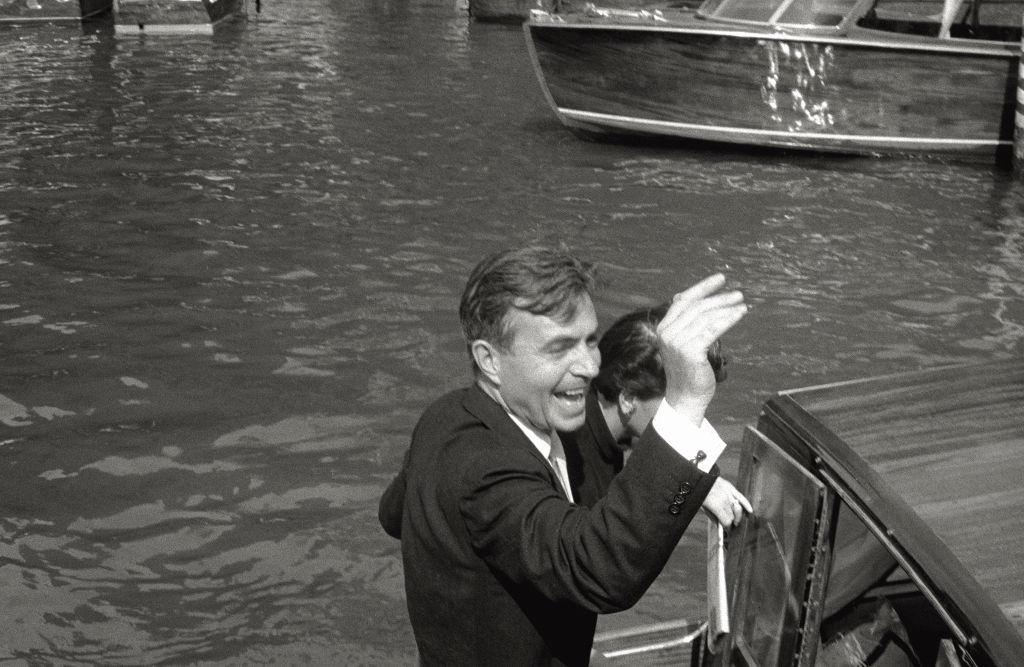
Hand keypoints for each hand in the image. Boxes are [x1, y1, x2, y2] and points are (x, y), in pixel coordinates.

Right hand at [656, 274, 745, 425]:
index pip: (682, 301)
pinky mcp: (690, 351)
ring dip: (726, 307)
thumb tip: (704, 304)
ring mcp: (677, 342)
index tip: (720, 279)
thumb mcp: (685, 344)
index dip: (702, 287)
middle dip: (718, 298)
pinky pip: (713, 329)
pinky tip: (739, 314)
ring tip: (742, 303)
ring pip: (706, 317)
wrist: (685, 397)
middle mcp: (667, 333)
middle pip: (696, 307)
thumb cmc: (689, 371)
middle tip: (737, 294)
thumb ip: (689, 325)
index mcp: (664, 328)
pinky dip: (728, 319)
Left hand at [702, 477, 751, 528]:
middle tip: (731, 527)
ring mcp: (728, 492)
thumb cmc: (700, 495)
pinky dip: (746, 504)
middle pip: (733, 516)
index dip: (728, 529)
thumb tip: (723, 529)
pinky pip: (741, 497)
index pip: (727, 522)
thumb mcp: (704, 509)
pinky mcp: (730, 487)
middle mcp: (723, 499)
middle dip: (732, 523)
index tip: (728, 532)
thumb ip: (714, 519)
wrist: (697, 479)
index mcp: (715, 506)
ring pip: (738, 509)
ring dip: (738, 516)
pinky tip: (750, 511)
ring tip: (736, 521)